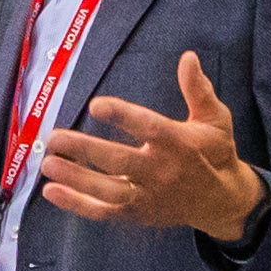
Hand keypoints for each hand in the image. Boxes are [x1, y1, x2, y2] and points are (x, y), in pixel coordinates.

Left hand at [42, 54, 265, 236]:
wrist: (222, 202)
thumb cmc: (216, 153)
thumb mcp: (216, 119)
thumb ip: (198, 90)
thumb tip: (188, 57)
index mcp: (179, 143)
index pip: (148, 128)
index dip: (122, 116)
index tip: (95, 104)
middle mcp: (161, 171)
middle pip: (118, 161)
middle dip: (84, 149)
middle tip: (54, 137)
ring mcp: (147, 196)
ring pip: (107, 189)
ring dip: (75, 178)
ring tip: (48, 164)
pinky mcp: (138, 213)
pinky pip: (104, 211)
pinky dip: (77, 204)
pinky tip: (51, 192)